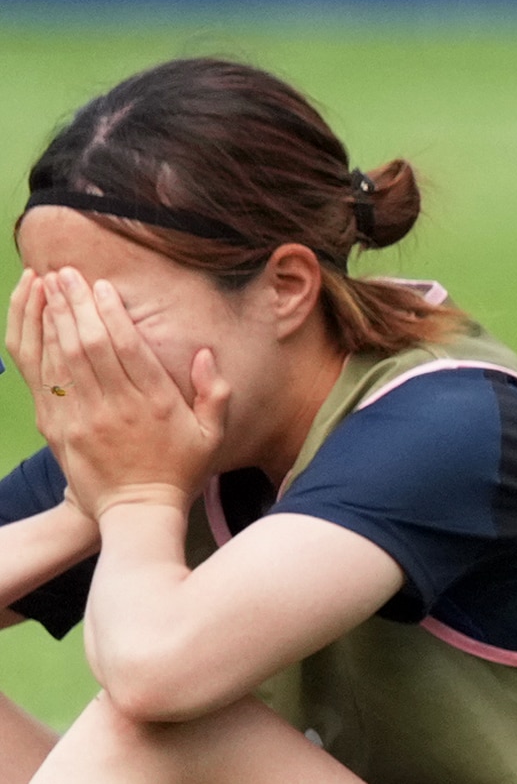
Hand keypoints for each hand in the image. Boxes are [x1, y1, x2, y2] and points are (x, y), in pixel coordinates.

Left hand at [10, 268, 226, 511]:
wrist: (135, 511)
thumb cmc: (180, 469)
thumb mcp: (214, 434)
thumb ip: (215, 391)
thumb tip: (204, 352)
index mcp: (155, 404)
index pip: (128, 348)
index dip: (111, 313)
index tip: (101, 286)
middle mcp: (116, 407)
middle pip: (89, 346)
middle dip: (75, 304)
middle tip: (66, 272)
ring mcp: (82, 418)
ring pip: (61, 358)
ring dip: (52, 317)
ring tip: (46, 284)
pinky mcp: (58, 428)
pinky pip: (43, 381)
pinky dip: (35, 347)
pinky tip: (33, 321)